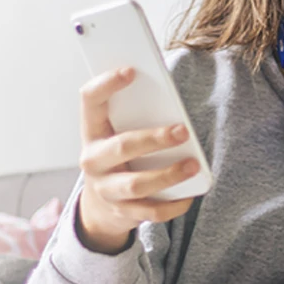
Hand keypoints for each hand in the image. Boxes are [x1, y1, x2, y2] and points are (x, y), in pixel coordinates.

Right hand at [77, 68, 201, 252]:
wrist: (100, 207)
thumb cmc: (118, 158)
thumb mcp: (117, 134)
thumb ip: (135, 118)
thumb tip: (171, 104)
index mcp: (92, 132)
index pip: (89, 101)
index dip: (106, 84)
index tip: (131, 71)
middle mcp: (93, 161)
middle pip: (121, 147)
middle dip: (154, 139)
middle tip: (183, 131)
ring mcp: (106, 189)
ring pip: (137, 184)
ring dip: (168, 175)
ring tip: (193, 165)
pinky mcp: (122, 213)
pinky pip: (150, 211)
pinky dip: (173, 205)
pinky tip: (189, 195)